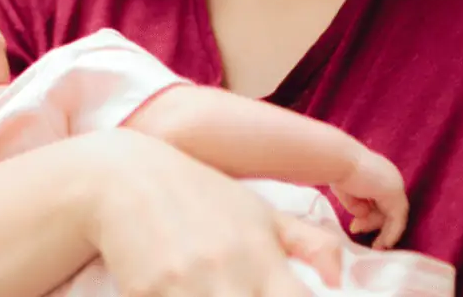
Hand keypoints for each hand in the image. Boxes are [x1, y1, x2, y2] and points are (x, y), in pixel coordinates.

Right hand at [89, 130, 345, 295]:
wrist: (124, 179)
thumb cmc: (198, 195)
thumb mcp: (259, 211)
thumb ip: (308, 242)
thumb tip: (338, 278)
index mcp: (261, 257)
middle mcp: (227, 276)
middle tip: (251, 296)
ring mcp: (184, 289)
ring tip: (220, 294)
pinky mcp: (145, 295)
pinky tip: (187, 296)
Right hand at [330, 149, 408, 248]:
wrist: (337, 161)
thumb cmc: (336, 171)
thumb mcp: (346, 192)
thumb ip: (356, 204)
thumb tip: (362, 215)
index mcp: (378, 173)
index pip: (379, 200)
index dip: (367, 214)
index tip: (354, 226)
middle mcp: (389, 177)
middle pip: (387, 208)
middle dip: (371, 222)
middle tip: (355, 230)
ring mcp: (395, 184)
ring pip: (393, 214)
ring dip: (379, 229)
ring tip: (361, 233)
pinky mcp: (395, 193)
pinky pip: (398, 218)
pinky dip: (392, 233)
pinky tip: (384, 244)